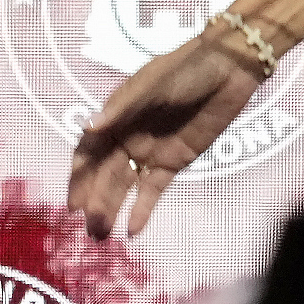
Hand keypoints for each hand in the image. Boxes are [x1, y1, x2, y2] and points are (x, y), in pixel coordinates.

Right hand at [67, 33, 263, 238]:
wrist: (230, 67)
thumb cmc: (187, 69)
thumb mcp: (153, 85)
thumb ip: (122, 109)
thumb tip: (88, 127)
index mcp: (117, 116)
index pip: (89, 151)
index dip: (79, 176)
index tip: (73, 203)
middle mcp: (128, 137)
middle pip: (105, 174)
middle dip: (95, 201)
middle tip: (91, 227)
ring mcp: (151, 151)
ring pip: (125, 185)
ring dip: (112, 209)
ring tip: (102, 235)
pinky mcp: (175, 161)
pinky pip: (154, 188)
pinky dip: (142, 209)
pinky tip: (133, 230)